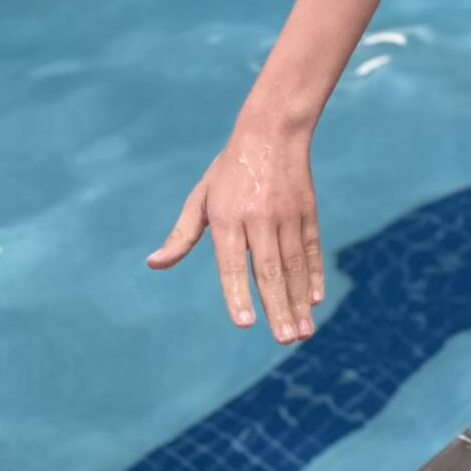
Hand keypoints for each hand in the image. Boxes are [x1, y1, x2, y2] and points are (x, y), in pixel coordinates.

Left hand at [149, 127, 323, 343]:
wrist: (273, 131)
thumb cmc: (228, 170)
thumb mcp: (200, 197)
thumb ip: (182, 235)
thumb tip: (154, 264)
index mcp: (227, 217)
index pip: (232, 263)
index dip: (238, 293)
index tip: (245, 323)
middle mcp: (259, 218)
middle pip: (270, 270)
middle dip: (278, 308)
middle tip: (286, 340)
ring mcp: (287, 215)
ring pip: (294, 265)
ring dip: (299, 301)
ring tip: (303, 333)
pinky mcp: (307, 212)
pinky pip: (311, 249)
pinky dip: (314, 276)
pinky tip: (316, 300)